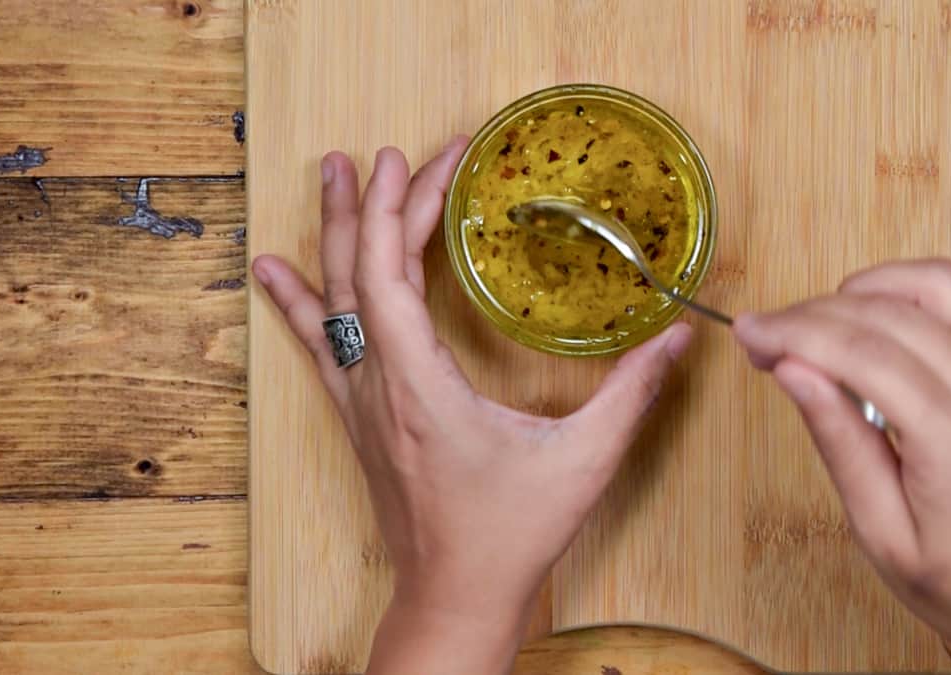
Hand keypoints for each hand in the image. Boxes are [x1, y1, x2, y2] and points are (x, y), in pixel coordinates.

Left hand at [252, 139, 690, 673]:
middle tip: (385, 152)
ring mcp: (361, 404)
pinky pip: (320, 344)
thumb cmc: (510, 535)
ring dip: (330, 234)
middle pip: (355, 275)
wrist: (454, 598)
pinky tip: (274, 272)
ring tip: (325, 175)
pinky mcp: (362, 418)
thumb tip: (675, 335)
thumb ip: (632, 392)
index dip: (396, 209)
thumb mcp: (583, 461)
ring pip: (330, 303)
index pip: (388, 276)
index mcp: (419, 387)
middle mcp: (376, 388)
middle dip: (370, 204)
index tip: (418, 160)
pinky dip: (299, 299)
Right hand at [734, 260, 950, 662]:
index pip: (866, 354)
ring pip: (941, 282)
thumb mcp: (881, 533)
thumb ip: (840, 442)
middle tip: (766, 333)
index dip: (795, 333)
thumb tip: (791, 368)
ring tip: (823, 323)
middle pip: (894, 313)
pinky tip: (893, 315)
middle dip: (814, 313)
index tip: (749, 333)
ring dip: (869, 288)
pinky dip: (930, 287)